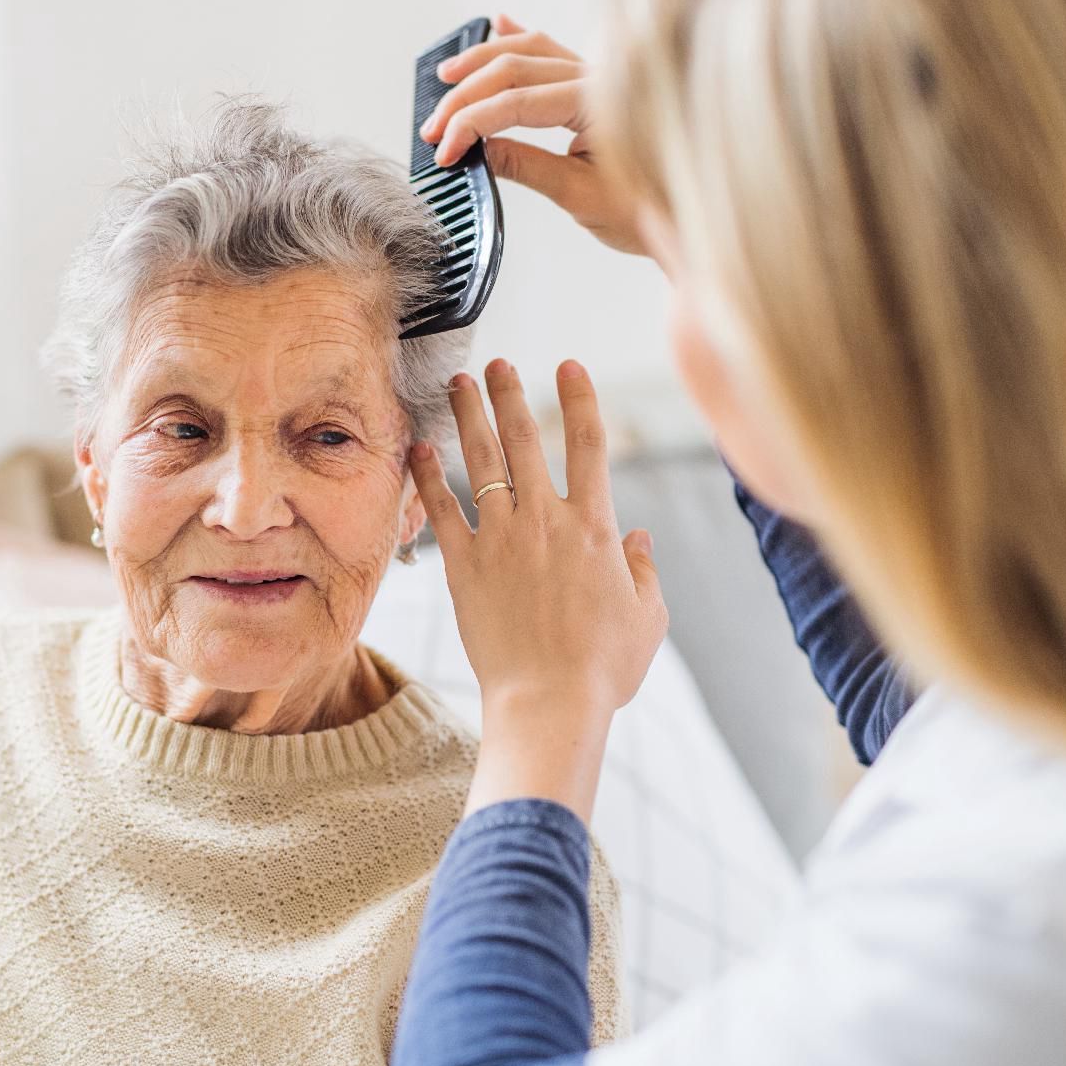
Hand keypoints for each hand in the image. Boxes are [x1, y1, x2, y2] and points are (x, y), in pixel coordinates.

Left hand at [409, 359, 667, 819]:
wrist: (549, 702)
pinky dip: (428, 476)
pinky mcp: (465, 565)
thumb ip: (644, 571)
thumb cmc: (604, 668)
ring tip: (457, 383)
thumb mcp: (647, 617)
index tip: (567, 366)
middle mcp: (546, 521)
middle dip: (510, 393)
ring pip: (482, 461)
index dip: (579, 398)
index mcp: (596, 528)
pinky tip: (418, 448)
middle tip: (497, 363)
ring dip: (468, 416)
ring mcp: (501, 539)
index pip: (589, 444)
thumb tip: (641, 539)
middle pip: (525, 438)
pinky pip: (442, 508)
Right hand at [418, 13, 649, 256]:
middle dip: (465, 96)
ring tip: (447, 77)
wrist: (688, 214)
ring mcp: (595, 76)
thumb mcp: (580, 195)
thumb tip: (477, 150)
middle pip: (514, 69)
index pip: (516, 103)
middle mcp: (597, 79)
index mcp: (596, 105)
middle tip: (432, 129)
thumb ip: (527, 167)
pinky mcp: (592, 84)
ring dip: (483, 60)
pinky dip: (521, 37)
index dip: (471, 124)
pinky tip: (498, 24)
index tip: (444, 152)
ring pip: (530, 50)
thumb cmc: (646, 210)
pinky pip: (552, 49)